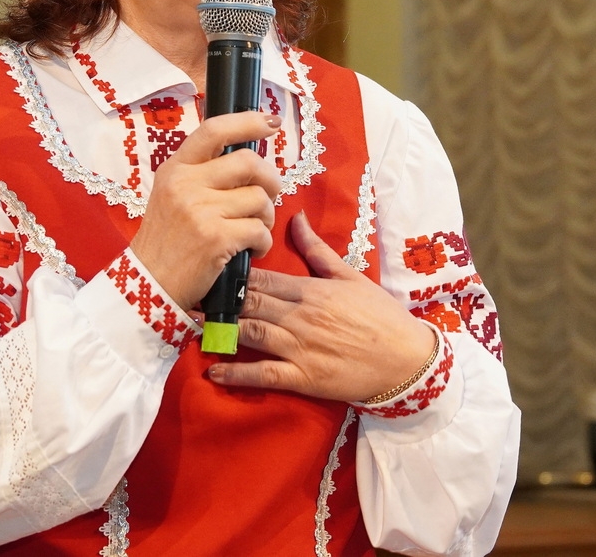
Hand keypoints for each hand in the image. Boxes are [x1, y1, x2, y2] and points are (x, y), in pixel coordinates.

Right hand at [130, 111, 282, 309]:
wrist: (149, 284)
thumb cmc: (167, 241)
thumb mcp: (172, 196)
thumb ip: (203, 174)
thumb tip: (250, 160)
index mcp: (176, 169)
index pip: (213, 130)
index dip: (246, 121)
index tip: (270, 122)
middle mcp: (186, 184)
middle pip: (248, 162)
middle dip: (271, 179)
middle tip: (269, 195)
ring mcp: (201, 211)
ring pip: (259, 198)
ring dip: (266, 217)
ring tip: (253, 230)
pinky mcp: (216, 238)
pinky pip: (260, 230)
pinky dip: (263, 242)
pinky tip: (251, 250)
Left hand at [207, 212, 437, 402]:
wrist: (406, 359)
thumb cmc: (381, 316)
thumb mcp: (351, 277)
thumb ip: (319, 251)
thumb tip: (296, 218)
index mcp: (311, 290)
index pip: (262, 278)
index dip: (232, 275)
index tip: (210, 270)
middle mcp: (300, 317)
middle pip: (248, 303)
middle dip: (218, 299)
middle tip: (189, 293)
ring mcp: (299, 348)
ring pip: (250, 333)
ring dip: (220, 329)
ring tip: (193, 324)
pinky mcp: (303, 377)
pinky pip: (262, 374)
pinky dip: (236, 373)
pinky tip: (214, 370)